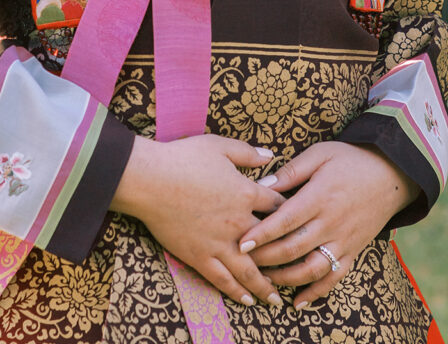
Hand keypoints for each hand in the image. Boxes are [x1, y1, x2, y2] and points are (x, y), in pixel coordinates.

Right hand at [112, 134, 285, 307]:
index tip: (295, 220)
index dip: (289, 212)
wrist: (151, 179)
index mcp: (246, 193)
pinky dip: (236, 292)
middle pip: (270, 245)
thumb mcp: (219, 146)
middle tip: (295, 268)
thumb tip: (270, 155)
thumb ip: (247, 153)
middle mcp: (238, 223)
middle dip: (284, 257)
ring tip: (275, 299)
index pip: (278, 207)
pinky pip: (222, 279)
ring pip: (249, 271)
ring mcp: (219, 243)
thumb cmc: (184, 158)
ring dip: (264, 287)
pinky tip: (246, 300)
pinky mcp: (199, 256)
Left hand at [238, 141, 419, 309]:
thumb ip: (291, 171)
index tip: (242, 243)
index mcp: (320, 197)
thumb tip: (262, 185)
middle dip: (266, 258)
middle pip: (294, 248)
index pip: (285, 220)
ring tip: (265, 279)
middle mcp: (331, 223)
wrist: (390, 174)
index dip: (262, 233)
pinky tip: (298, 302)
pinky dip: (316, 293)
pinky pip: (334, 278)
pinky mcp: (353, 251)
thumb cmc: (350, 159)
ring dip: (286, 278)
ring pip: (312, 269)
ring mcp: (343, 240)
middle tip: (244, 261)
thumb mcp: (320, 154)